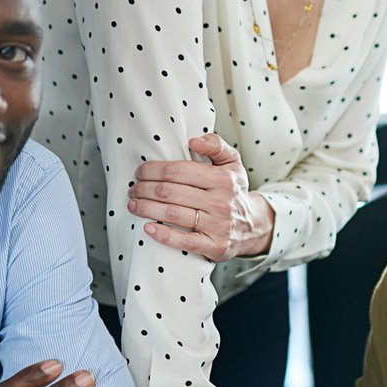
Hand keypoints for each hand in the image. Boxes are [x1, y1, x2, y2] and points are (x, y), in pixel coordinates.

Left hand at [128, 133, 274, 261]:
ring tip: (134, 205)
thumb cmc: (233, 191)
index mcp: (223, 179)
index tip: (140, 172)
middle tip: (134, 189)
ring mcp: (218, 225)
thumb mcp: (232, 163)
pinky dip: (162, 235)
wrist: (253, 226)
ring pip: (172, 214)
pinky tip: (148, 228)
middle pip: (170, 192)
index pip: (177, 171)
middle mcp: (221, 202)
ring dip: (146, 209)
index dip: (152, 171)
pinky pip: (184, 241)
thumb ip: (216, 145)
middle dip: (144, 189)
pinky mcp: (214, 246)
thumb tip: (193, 141)